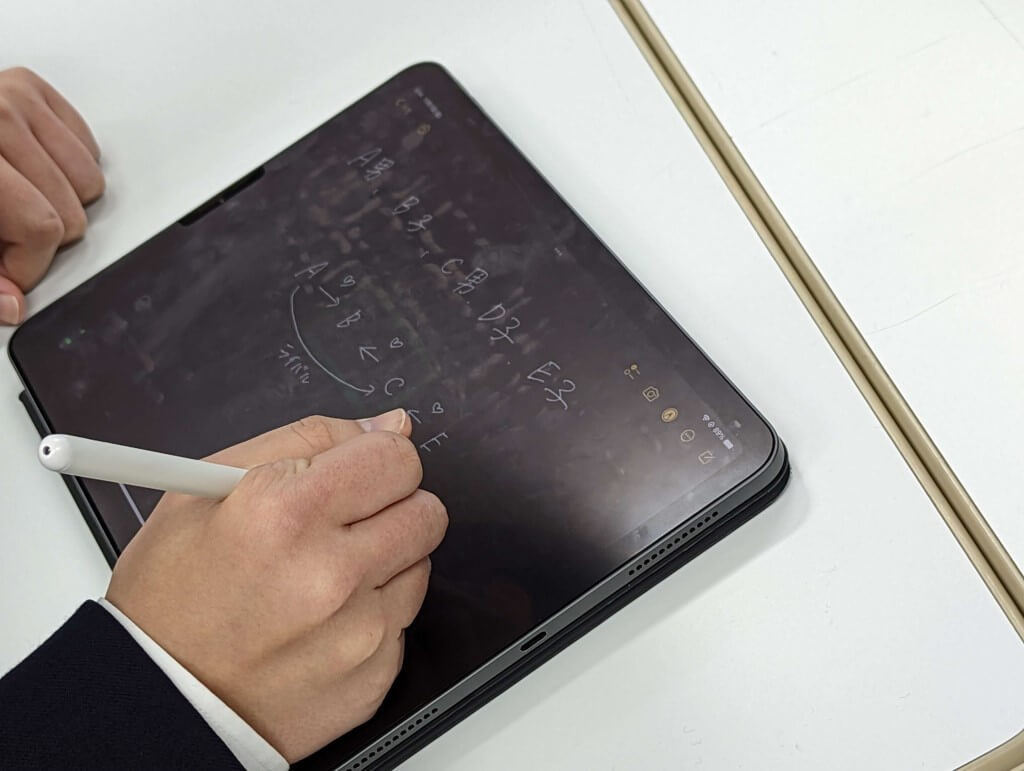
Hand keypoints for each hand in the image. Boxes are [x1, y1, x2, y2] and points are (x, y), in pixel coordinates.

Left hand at [0, 67, 103, 324]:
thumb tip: (11, 305)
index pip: (41, 226)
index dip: (28, 265)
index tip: (9, 271)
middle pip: (70, 213)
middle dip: (41, 236)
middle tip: (5, 227)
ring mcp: (16, 98)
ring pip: (88, 184)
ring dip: (60, 202)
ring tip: (16, 196)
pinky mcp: (32, 89)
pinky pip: (88, 150)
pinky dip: (65, 168)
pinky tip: (27, 170)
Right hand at [106, 410, 448, 761]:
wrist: (160, 702)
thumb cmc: (173, 595)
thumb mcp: (208, 486)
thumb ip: (309, 439)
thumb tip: (391, 426)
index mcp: (285, 513)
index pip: (397, 457)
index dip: (378, 459)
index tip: (358, 473)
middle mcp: (330, 574)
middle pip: (426, 510)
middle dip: (392, 507)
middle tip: (343, 525)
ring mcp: (359, 632)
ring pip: (422, 563)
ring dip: (385, 562)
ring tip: (322, 578)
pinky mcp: (374, 674)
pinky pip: (404, 621)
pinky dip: (372, 615)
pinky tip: (322, 623)